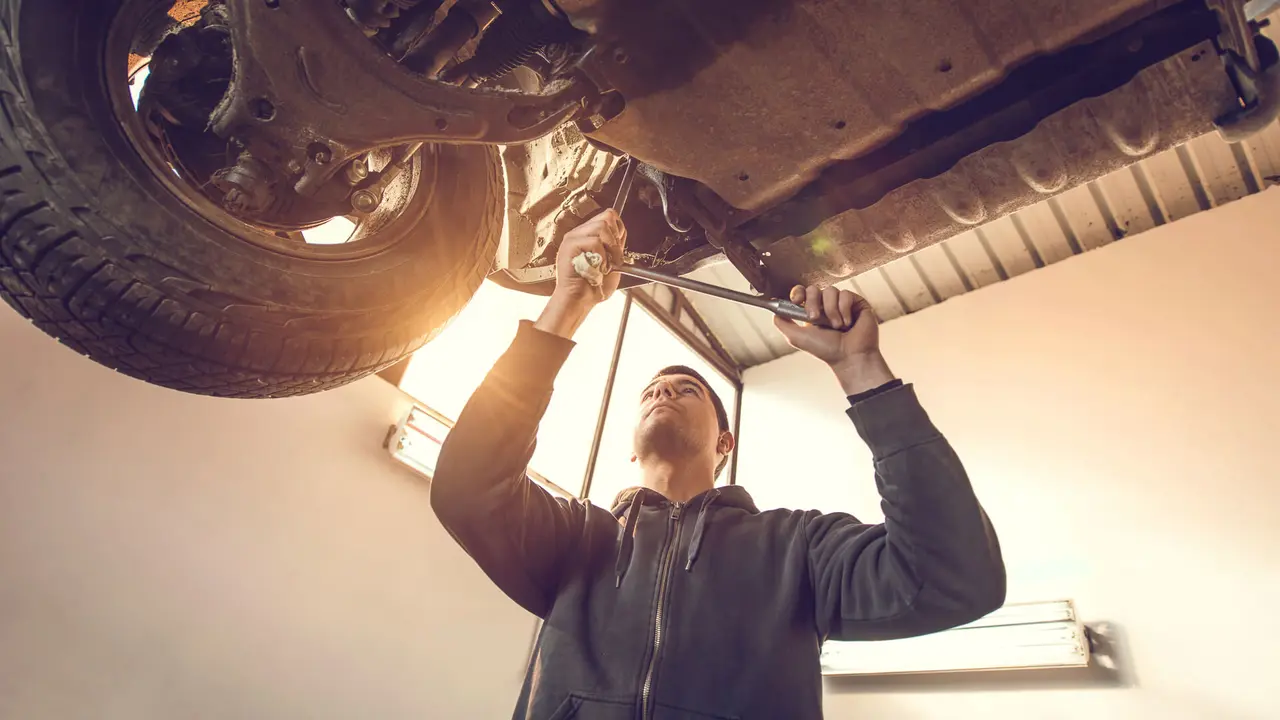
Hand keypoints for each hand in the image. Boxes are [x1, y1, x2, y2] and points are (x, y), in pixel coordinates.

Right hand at [535, 209, 626, 338]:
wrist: (580, 300)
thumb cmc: (593, 286)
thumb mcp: (611, 261)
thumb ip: (615, 246)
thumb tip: (621, 232)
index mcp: (588, 235)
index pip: (608, 216)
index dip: (619, 230)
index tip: (619, 250)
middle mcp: (580, 233)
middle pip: (606, 216)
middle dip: (616, 239)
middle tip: (614, 258)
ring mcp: (574, 237)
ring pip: (602, 226)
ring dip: (611, 248)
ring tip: (607, 265)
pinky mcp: (570, 244)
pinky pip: (594, 241)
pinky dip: (602, 257)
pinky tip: (599, 268)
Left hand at [773, 285, 895, 394]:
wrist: (849, 356)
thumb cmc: (826, 350)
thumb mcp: (797, 338)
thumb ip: (784, 324)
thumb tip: (774, 313)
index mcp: (812, 311)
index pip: (803, 292)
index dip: (798, 292)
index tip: (796, 300)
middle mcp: (826, 305)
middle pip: (814, 288)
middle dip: (812, 302)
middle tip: (816, 319)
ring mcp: (841, 303)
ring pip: (831, 291)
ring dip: (830, 310)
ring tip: (837, 327)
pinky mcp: (856, 303)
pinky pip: (846, 294)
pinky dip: (844, 309)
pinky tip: (848, 323)